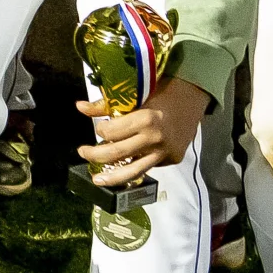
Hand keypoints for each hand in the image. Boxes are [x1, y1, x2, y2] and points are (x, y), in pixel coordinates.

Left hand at [80, 76, 210, 187]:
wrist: (193, 99)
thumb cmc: (161, 92)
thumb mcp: (135, 95)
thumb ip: (106, 105)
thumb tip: (79, 107)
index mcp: (144, 119)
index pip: (110, 132)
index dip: (99, 130)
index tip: (98, 128)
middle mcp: (154, 138)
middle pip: (116, 154)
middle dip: (94, 155)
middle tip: (83, 152)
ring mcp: (164, 152)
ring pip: (133, 171)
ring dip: (111, 177)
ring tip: (97, 179)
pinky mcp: (171, 160)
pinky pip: (147, 167)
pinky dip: (133, 169)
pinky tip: (121, 170)